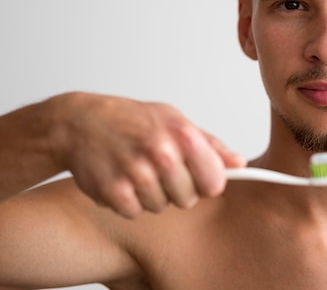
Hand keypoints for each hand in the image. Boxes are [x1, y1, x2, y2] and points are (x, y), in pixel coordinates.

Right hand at [50, 92, 245, 217]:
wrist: (79, 122)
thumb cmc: (131, 120)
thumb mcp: (175, 120)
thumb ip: (210, 145)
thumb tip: (239, 163)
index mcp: (183, 135)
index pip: (215, 182)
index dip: (207, 182)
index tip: (198, 176)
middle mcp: (162, 154)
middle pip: (189, 199)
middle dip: (177, 188)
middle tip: (159, 168)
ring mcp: (137, 174)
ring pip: (162, 207)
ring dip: (151, 195)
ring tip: (138, 170)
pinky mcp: (114, 192)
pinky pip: (135, 213)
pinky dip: (128, 202)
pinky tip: (122, 179)